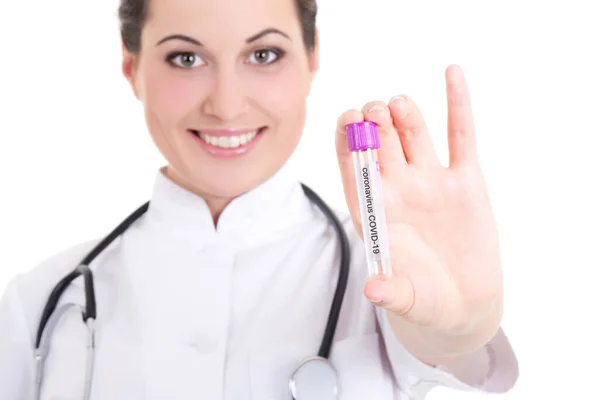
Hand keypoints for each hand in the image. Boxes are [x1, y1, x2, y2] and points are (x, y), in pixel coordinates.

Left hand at [335, 65, 502, 345]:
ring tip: (396, 103)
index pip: (353, 169)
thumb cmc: (426, 300)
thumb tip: (374, 290)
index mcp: (374, 211)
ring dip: (404, 115)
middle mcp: (398, 189)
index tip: (345, 119)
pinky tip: (452, 73)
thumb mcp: (409, 300)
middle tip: (371, 111)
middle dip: (374, 126)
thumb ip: (392, 291)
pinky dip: (457, 104)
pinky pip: (460, 135)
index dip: (348, 144)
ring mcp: (431, 181)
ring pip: (413, 135)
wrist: (464, 302)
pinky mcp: (465, 180)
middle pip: (381, 145)